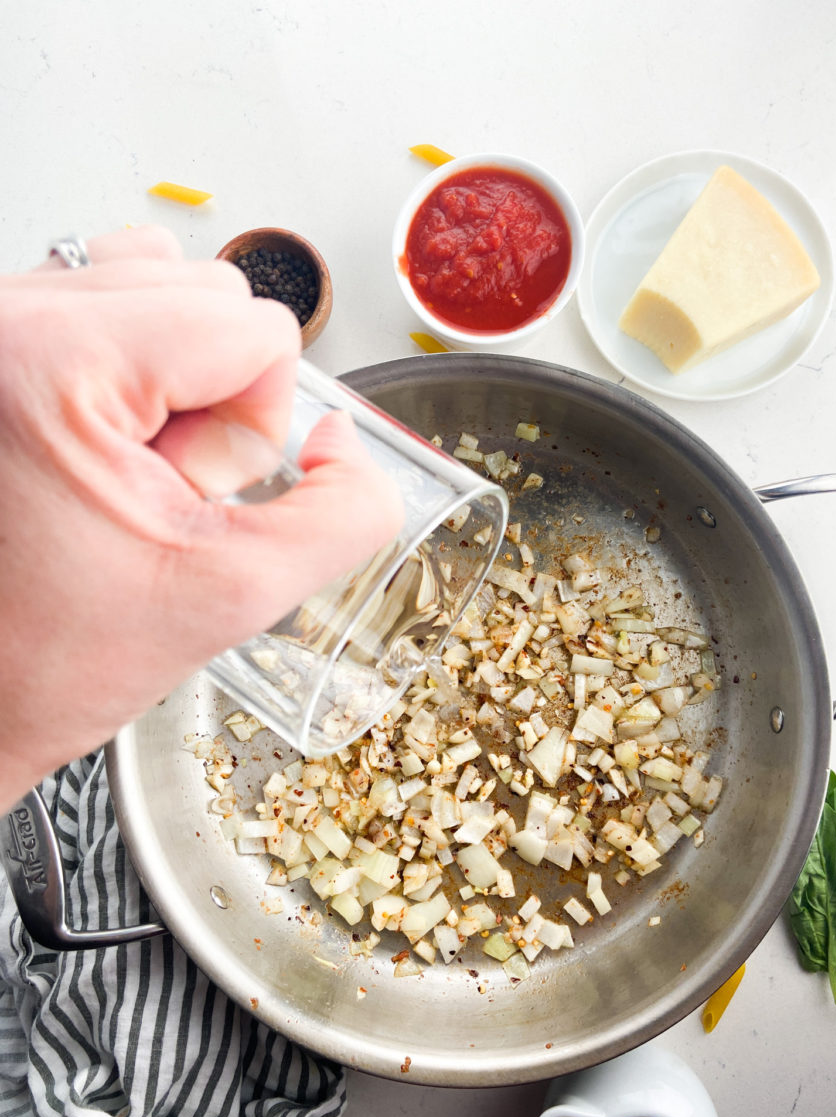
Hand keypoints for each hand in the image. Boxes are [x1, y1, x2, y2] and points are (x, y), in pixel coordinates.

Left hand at [0, 226, 403, 808]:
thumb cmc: (46, 656)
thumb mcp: (232, 597)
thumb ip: (343, 514)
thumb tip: (347, 441)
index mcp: (53, 359)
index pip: (254, 328)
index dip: (249, 431)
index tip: (181, 497)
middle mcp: (8, 312)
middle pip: (211, 295)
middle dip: (211, 404)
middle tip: (148, 489)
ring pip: (167, 287)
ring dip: (175, 386)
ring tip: (119, 469)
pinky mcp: (0, 330)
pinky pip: (112, 295)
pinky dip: (135, 366)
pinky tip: (105, 440)